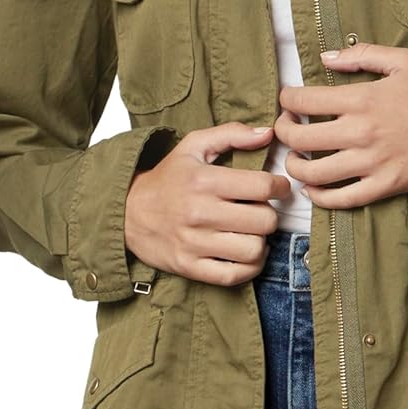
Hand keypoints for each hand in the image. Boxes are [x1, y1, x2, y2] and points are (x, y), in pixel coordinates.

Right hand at [125, 122, 290, 286]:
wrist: (127, 212)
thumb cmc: (167, 179)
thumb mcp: (193, 146)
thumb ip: (231, 134)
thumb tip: (267, 133)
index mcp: (203, 181)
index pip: (262, 186)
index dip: (280, 187)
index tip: (278, 188)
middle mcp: (199, 213)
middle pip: (264, 220)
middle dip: (270, 214)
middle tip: (261, 210)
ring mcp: (194, 243)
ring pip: (254, 249)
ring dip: (261, 241)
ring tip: (252, 231)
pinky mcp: (190, 267)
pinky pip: (235, 275)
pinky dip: (250, 267)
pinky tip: (247, 253)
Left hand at [274, 43, 407, 208]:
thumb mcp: (403, 60)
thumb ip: (361, 56)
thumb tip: (326, 58)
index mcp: (361, 99)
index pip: (303, 100)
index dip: (286, 100)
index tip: (288, 101)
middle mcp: (360, 133)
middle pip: (299, 138)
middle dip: (283, 132)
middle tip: (286, 128)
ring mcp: (371, 163)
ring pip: (314, 173)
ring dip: (295, 167)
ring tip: (295, 160)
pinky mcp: (385, 186)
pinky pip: (343, 200)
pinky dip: (321, 198)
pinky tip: (314, 190)